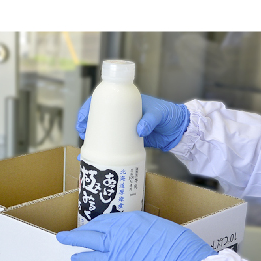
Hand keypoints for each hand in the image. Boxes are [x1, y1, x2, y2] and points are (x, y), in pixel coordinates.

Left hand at [56, 211, 215, 260]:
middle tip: (70, 231)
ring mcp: (117, 244)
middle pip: (96, 227)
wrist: (182, 259)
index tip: (93, 227)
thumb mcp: (162, 229)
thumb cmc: (180, 246)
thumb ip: (147, 232)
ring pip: (89, 239)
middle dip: (82, 229)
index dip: (99, 224)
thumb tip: (143, 239)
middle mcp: (122, 227)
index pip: (110, 220)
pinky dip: (82, 257)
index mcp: (135, 218)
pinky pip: (93, 257)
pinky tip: (75, 257)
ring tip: (63, 239)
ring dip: (74, 239)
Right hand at [75, 94, 190, 151]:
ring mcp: (123, 128)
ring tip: (85, 150)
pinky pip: (112, 144)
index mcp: (125, 102)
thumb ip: (150, 119)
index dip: (88, 108)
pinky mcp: (127, 141)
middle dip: (86, 125)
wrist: (178, 130)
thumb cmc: (169, 115)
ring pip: (102, 132)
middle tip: (82, 134)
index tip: (82, 119)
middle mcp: (121, 114)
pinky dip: (103, 151)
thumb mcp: (159, 114)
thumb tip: (139, 129)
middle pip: (98, 117)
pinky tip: (95, 159)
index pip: (102, 101)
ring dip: (92, 139)